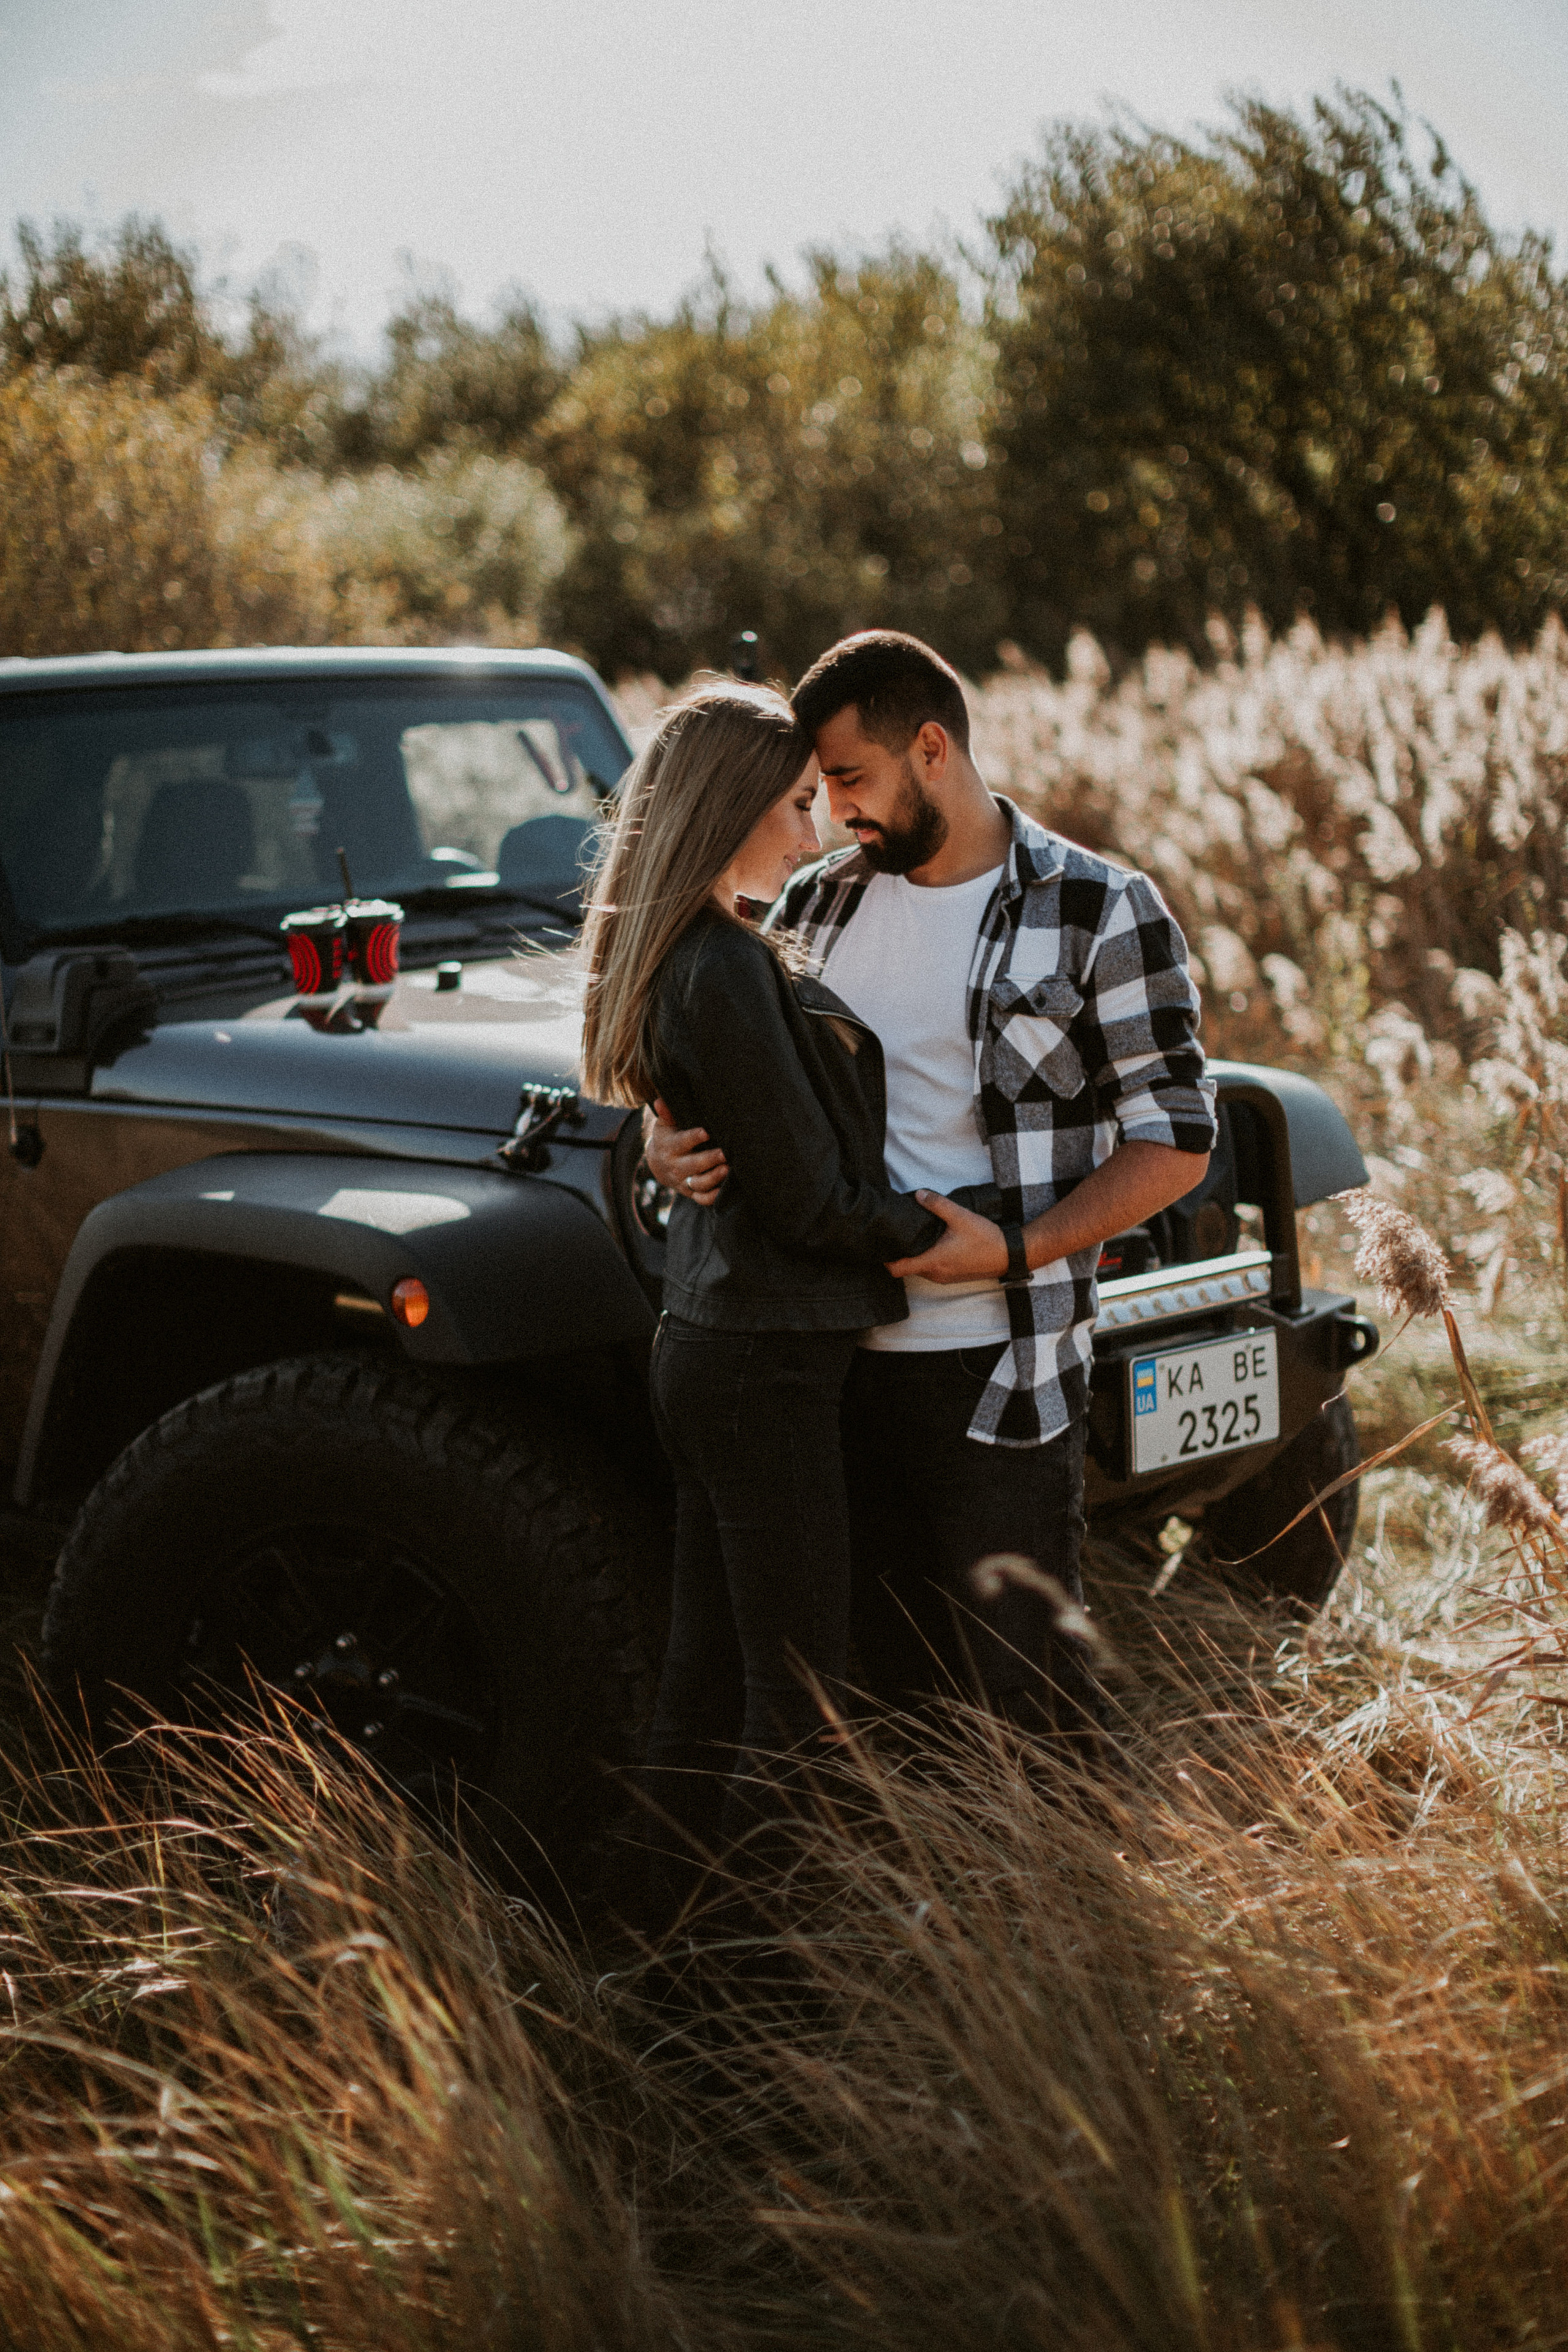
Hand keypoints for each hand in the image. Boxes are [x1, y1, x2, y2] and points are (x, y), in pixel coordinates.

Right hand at [643, 1096, 729, 1206]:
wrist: (659, 1164)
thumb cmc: (668, 1137)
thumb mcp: (664, 1125)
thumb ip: (666, 1114)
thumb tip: (660, 1101)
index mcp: (670, 1147)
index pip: (681, 1142)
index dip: (693, 1138)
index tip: (706, 1132)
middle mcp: (676, 1166)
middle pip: (691, 1165)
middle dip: (709, 1160)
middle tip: (725, 1153)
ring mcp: (684, 1181)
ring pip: (698, 1183)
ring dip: (713, 1178)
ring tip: (728, 1170)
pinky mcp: (691, 1192)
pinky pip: (701, 1199)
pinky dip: (712, 1198)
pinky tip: (724, 1190)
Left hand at [886, 1191, 1008, 1283]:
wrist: (1009, 1255)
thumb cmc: (986, 1239)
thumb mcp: (960, 1216)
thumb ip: (937, 1204)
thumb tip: (918, 1194)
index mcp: (933, 1261)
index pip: (897, 1269)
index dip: (886, 1259)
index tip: (883, 1246)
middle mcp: (936, 1273)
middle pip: (906, 1268)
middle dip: (900, 1254)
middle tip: (897, 1235)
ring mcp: (944, 1277)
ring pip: (920, 1269)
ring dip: (915, 1256)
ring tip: (915, 1237)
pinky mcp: (952, 1277)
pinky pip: (932, 1270)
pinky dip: (927, 1259)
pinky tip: (933, 1244)